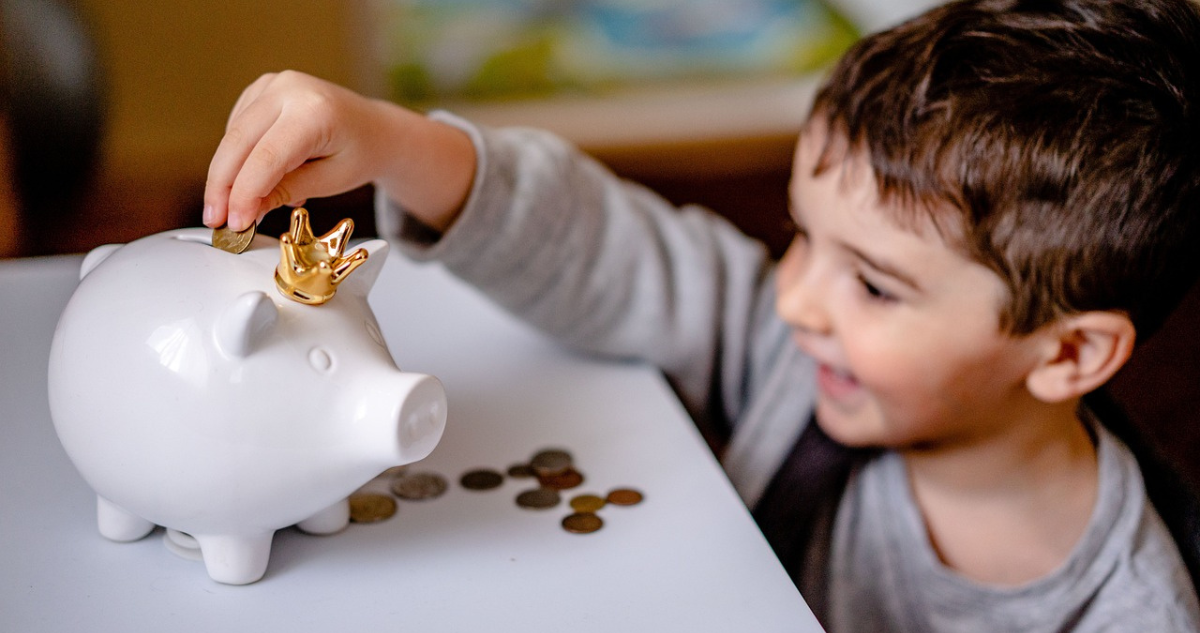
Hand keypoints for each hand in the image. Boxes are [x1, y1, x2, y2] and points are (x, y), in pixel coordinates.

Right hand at [203, 70, 475, 232]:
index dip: (244, 193)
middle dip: (222, 185)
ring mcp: (274, 83)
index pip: (267, 157)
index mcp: (316, 112)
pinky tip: (251, 178)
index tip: (233, 223)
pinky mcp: (263, 87)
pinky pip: (237, 125)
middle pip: (239, 141)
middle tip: (215, 220)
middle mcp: (291, 89)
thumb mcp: (330, 181)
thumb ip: (286, 191)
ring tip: (236, 208)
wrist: (374, 128)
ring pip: (232, 134)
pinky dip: (237, 155)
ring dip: (226, 174)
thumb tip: (244, 210)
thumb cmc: (359, 154)